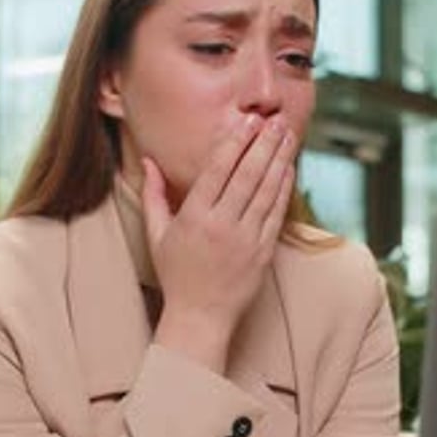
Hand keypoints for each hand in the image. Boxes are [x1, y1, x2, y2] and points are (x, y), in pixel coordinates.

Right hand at [142, 115, 296, 372]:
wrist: (200, 317)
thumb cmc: (176, 276)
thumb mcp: (156, 235)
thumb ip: (154, 195)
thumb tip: (149, 160)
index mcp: (195, 218)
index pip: (218, 171)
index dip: (235, 143)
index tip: (247, 121)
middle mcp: (222, 226)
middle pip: (247, 175)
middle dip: (263, 144)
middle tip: (275, 120)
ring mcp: (246, 240)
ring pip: (267, 191)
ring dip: (279, 159)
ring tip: (287, 134)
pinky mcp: (263, 252)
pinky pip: (276, 214)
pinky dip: (284, 188)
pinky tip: (288, 168)